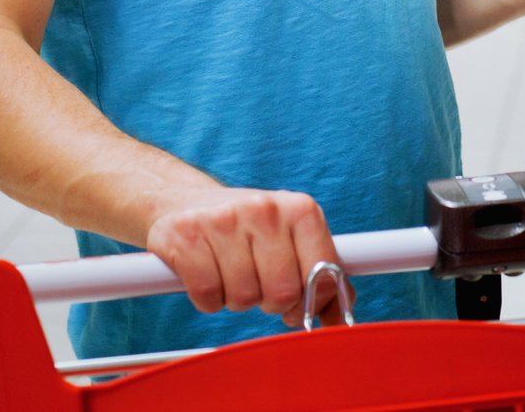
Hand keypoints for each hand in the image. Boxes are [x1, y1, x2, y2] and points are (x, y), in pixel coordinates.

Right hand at [144, 186, 347, 326]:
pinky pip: (208, 296)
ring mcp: (223, 219)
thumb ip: (321, 277)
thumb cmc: (248, 230)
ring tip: (231, 274)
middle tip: (259, 285)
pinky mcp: (185, 236)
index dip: (311, 300)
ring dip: (237, 300)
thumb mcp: (292, 241)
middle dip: (271, 302)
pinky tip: (208, 276)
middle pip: (282, 292)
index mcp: (300, 209)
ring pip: (244, 298)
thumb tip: (339, 321)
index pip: (323, 274)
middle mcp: (265, 208)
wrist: (186, 202)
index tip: (298, 302)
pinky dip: (208, 300)